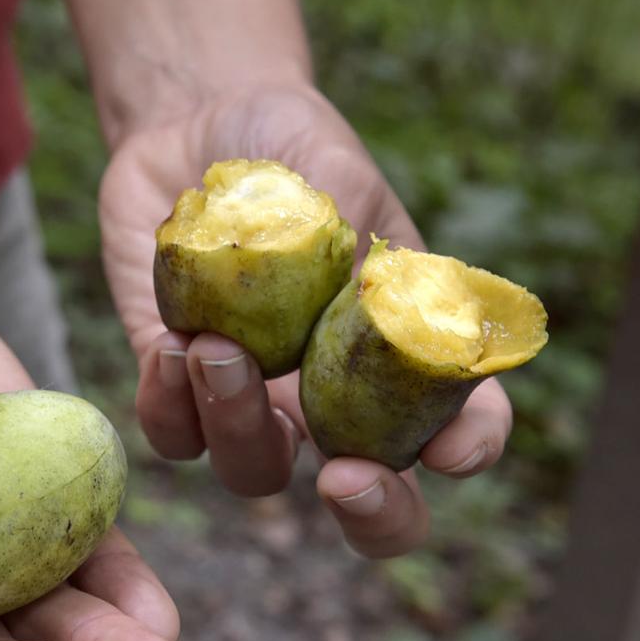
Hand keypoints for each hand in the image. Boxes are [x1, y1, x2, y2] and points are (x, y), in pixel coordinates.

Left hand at [100, 85, 512, 557]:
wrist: (196, 124)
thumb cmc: (290, 147)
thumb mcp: (341, 179)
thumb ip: (361, 243)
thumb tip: (381, 305)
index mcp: (397, 351)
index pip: (459, 426)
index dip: (470, 452)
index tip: (453, 451)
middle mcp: (332, 396)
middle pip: (370, 504)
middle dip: (372, 516)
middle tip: (344, 481)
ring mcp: (253, 398)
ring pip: (257, 473)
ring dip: (239, 426)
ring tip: (215, 349)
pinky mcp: (176, 383)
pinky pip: (174, 434)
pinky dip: (170, 404)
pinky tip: (170, 344)